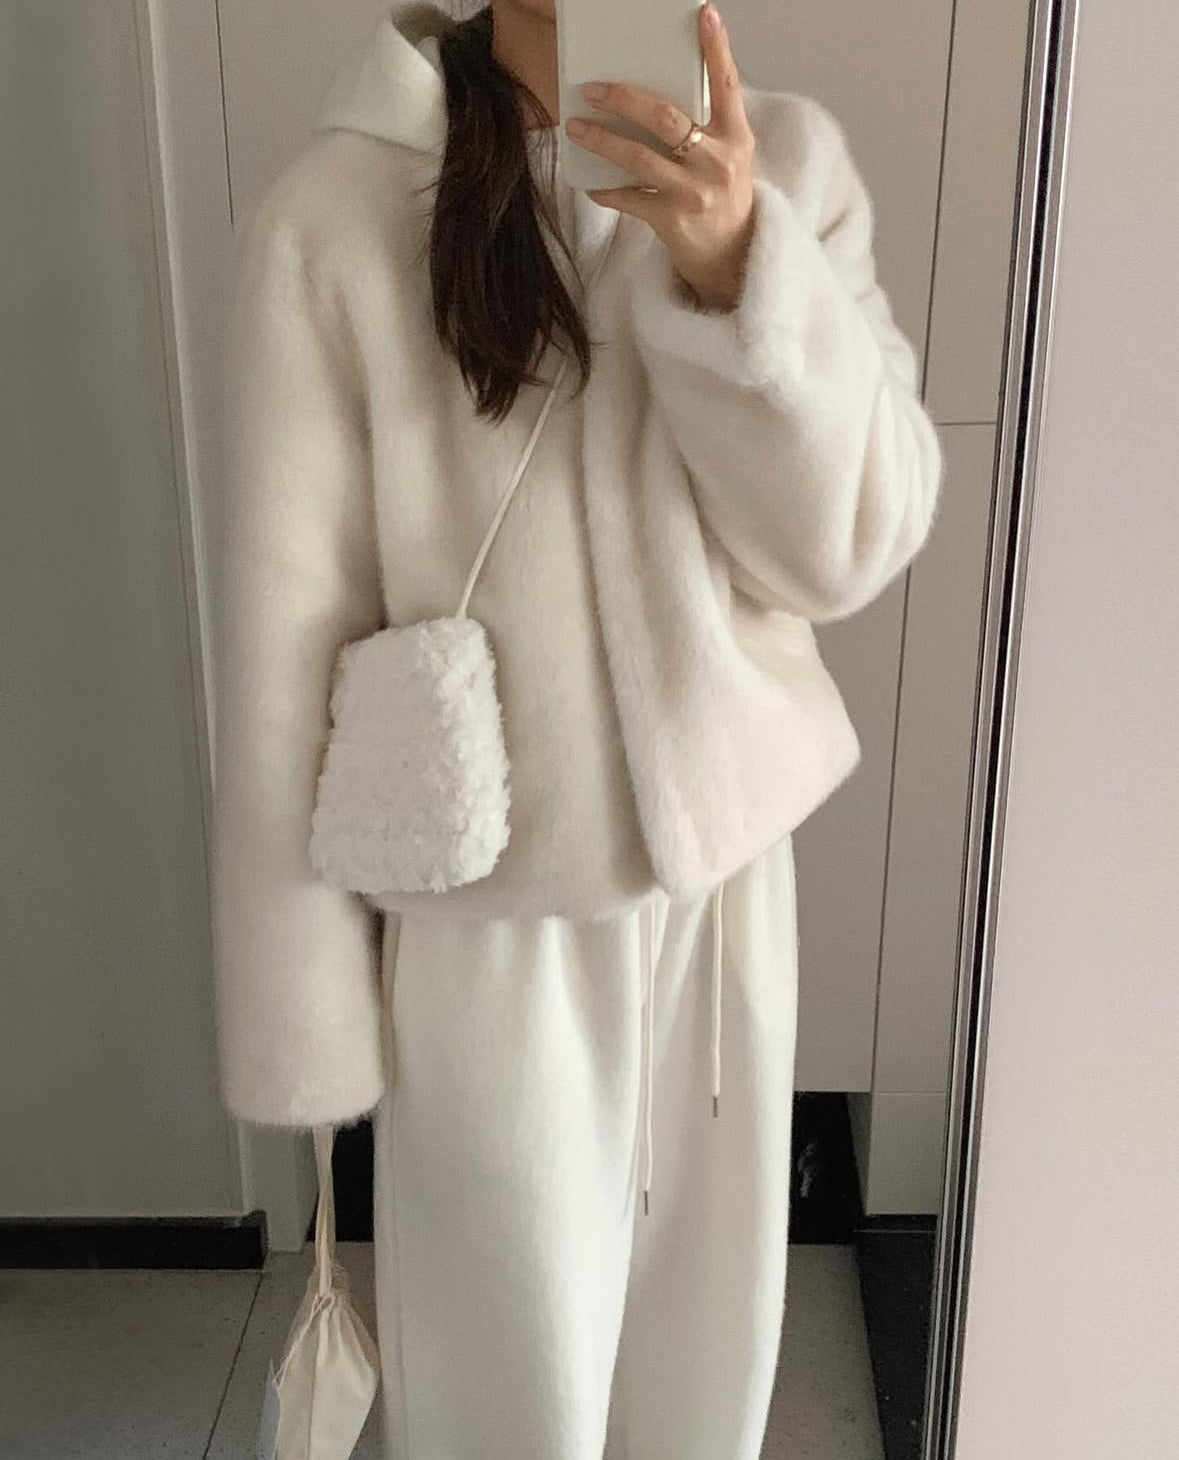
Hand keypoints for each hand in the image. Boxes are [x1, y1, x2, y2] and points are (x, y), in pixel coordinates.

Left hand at [565, 3, 755, 312]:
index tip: (704, 15)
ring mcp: (693, 193)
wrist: (731, 254)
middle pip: (665, 118)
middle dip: (624, 99)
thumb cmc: (724, 194)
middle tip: (593, 88)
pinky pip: (629, 198)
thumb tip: (660, 86)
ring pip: (638, 157)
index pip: (728, 84)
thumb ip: (707, 122)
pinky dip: (607, 190)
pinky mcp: (672, 220)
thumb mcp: (730, 154)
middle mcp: (717, 162)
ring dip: (602, 140)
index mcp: (736, 137)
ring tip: (575, 126)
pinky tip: (590, 183)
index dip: (717, 48)